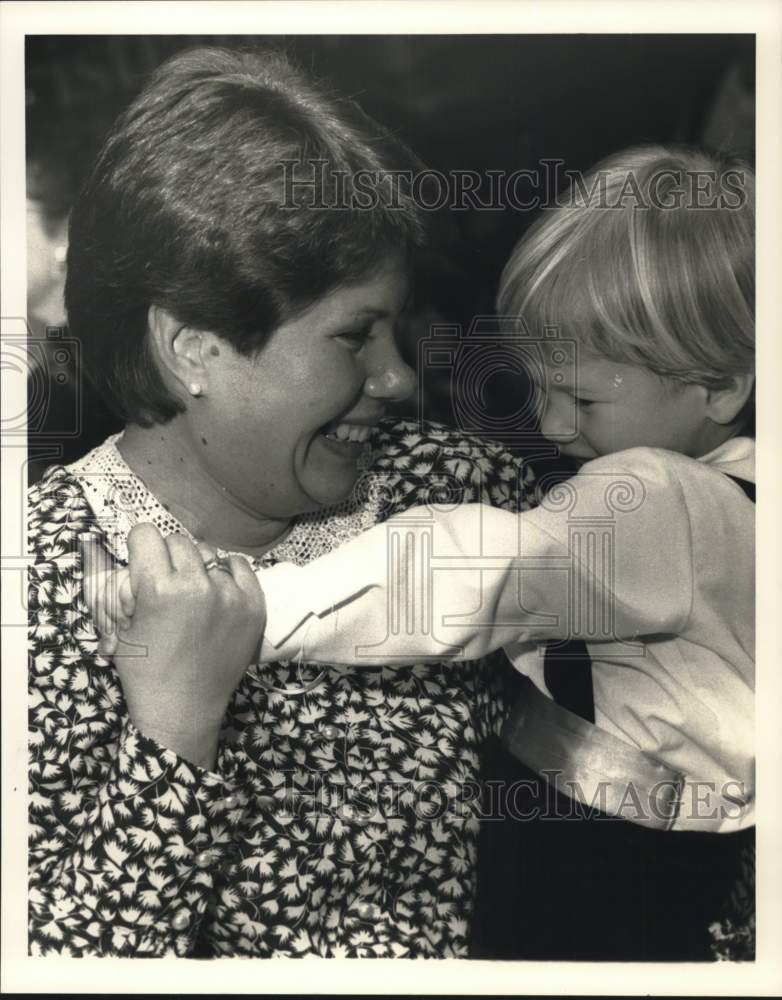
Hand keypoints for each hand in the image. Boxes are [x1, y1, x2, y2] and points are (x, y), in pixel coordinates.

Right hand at [81, 524, 265, 768]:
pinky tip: (217, 594)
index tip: (142, 563)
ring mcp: (230, 594)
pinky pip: (239, 566)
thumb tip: (137, 557)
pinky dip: (227, 574)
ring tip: (193, 594)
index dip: (140, 548)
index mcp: (158, 589)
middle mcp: (196, 585)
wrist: (184, 711)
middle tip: (166, 584)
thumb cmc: (145, 672)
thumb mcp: (120, 626)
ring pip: (209, 553)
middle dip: (167, 559)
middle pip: (178, 541)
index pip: (146, 534)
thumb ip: (126, 586)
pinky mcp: (253, 604)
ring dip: (197, 568)